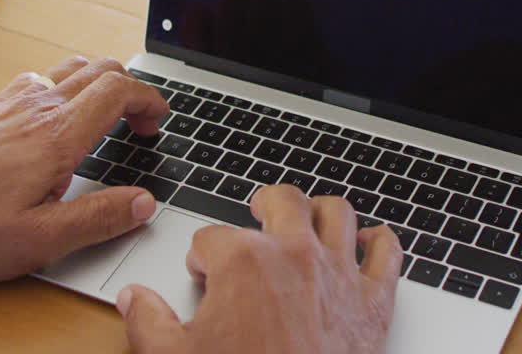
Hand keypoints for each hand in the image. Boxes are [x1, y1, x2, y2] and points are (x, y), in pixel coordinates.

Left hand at [0, 56, 168, 280]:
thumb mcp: (42, 239)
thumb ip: (98, 219)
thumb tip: (142, 203)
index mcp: (57, 135)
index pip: (118, 90)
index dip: (149, 98)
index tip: (159, 120)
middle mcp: (38, 107)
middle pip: (101, 69)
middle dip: (131, 90)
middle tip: (139, 124)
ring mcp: (14, 102)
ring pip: (72, 67)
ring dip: (100, 84)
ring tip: (107, 116)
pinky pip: (41, 77)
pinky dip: (65, 86)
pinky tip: (58, 118)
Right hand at [117, 185, 401, 353]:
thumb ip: (148, 322)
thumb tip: (134, 298)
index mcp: (243, 261)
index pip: (213, 237)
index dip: (202, 254)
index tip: (201, 271)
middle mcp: (294, 255)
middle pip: (283, 200)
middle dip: (265, 203)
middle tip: (256, 213)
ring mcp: (338, 275)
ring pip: (337, 213)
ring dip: (320, 210)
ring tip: (308, 216)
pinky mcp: (373, 302)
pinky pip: (387, 254)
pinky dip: (380, 242)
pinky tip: (370, 242)